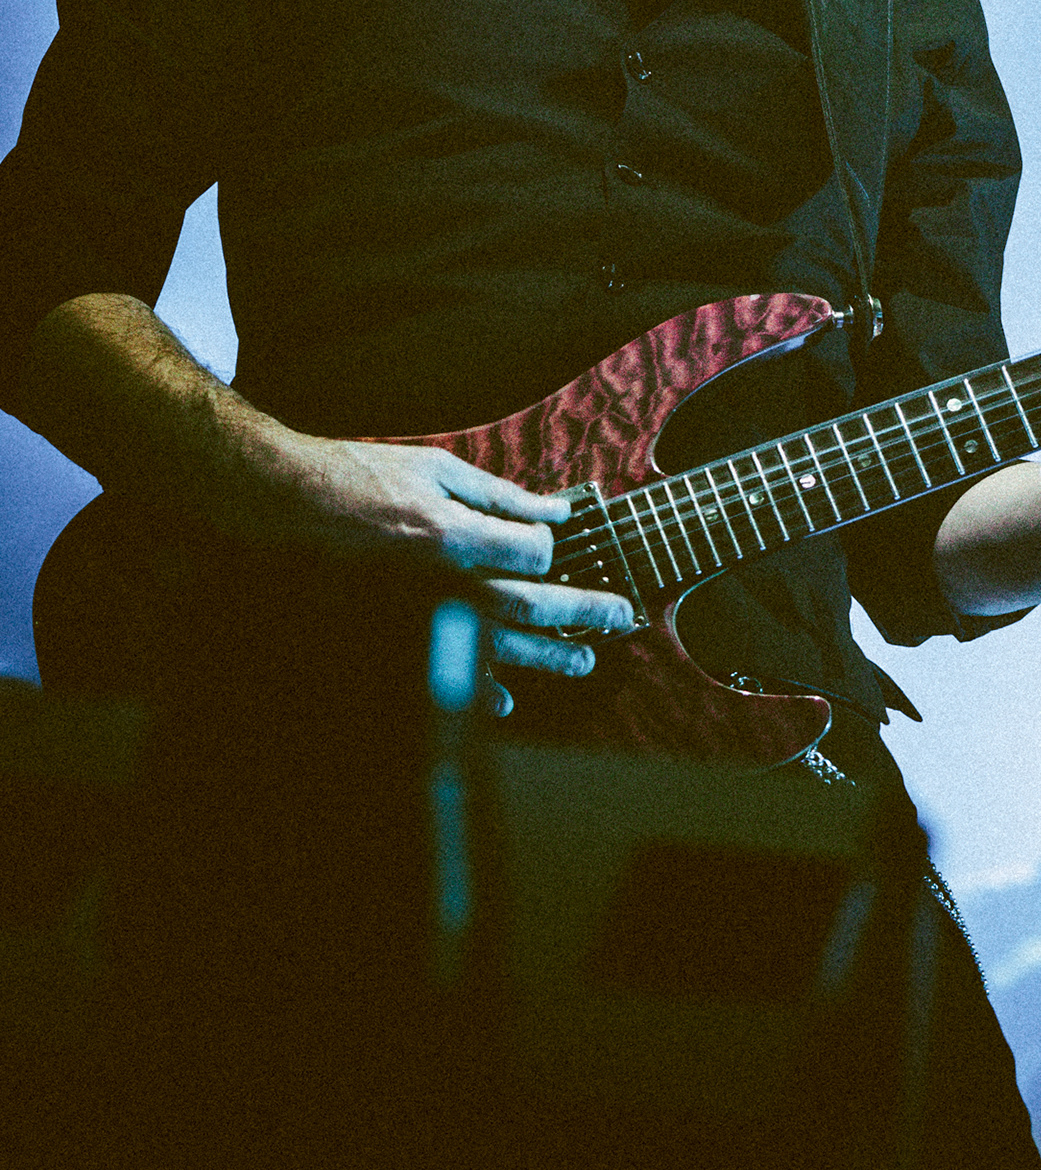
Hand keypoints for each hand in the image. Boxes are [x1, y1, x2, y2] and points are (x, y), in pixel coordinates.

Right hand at [268, 434, 634, 714]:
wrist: (290, 507)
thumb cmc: (362, 479)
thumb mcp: (435, 469)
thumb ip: (500, 494)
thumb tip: (556, 508)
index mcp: (452, 535)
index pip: (532, 554)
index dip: (553, 549)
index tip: (556, 543)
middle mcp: (442, 585)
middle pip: (529, 607)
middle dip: (582, 612)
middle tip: (621, 615)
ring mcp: (419, 619)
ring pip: (499, 650)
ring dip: (548, 657)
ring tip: (585, 659)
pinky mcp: (397, 641)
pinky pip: (449, 677)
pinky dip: (482, 694)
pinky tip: (508, 700)